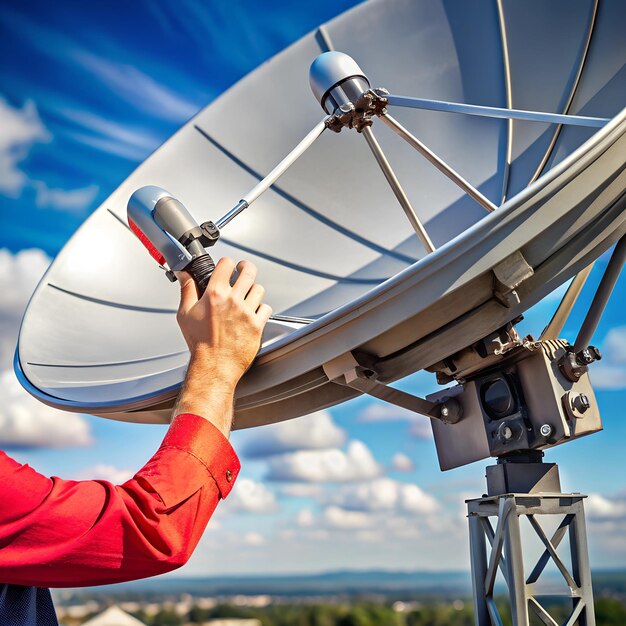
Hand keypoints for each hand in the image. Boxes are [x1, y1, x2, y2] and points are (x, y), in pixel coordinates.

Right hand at [174, 258, 271, 433]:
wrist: (213, 366)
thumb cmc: (199, 343)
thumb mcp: (185, 313)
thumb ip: (187, 290)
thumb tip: (184, 274)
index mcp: (215, 294)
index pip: (227, 264)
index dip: (227, 263)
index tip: (227, 266)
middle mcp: (233, 300)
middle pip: (248, 271)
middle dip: (246, 268)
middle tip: (243, 270)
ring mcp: (247, 312)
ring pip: (259, 289)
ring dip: (254, 290)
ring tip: (248, 295)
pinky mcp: (257, 325)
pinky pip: (266, 308)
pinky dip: (262, 309)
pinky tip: (254, 312)